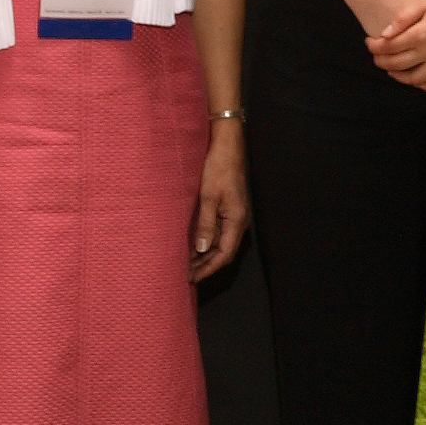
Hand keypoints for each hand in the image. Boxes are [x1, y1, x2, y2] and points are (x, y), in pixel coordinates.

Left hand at [190, 125, 249, 280]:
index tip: (193, 278)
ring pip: (221, 243)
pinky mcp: (228, 209)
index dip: (209, 269)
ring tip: (187, 265)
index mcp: (237, 220)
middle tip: (186, 276)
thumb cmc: (218, 167)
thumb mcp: (208, 196)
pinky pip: (219, 232)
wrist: (227, 146)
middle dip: (206, 266)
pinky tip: (193, 246)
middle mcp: (238, 221)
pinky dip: (207, 242)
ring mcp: (234, 215)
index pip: (225, 254)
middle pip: (224, 252)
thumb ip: (206, 224)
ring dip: (205, 255)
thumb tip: (201, 249)